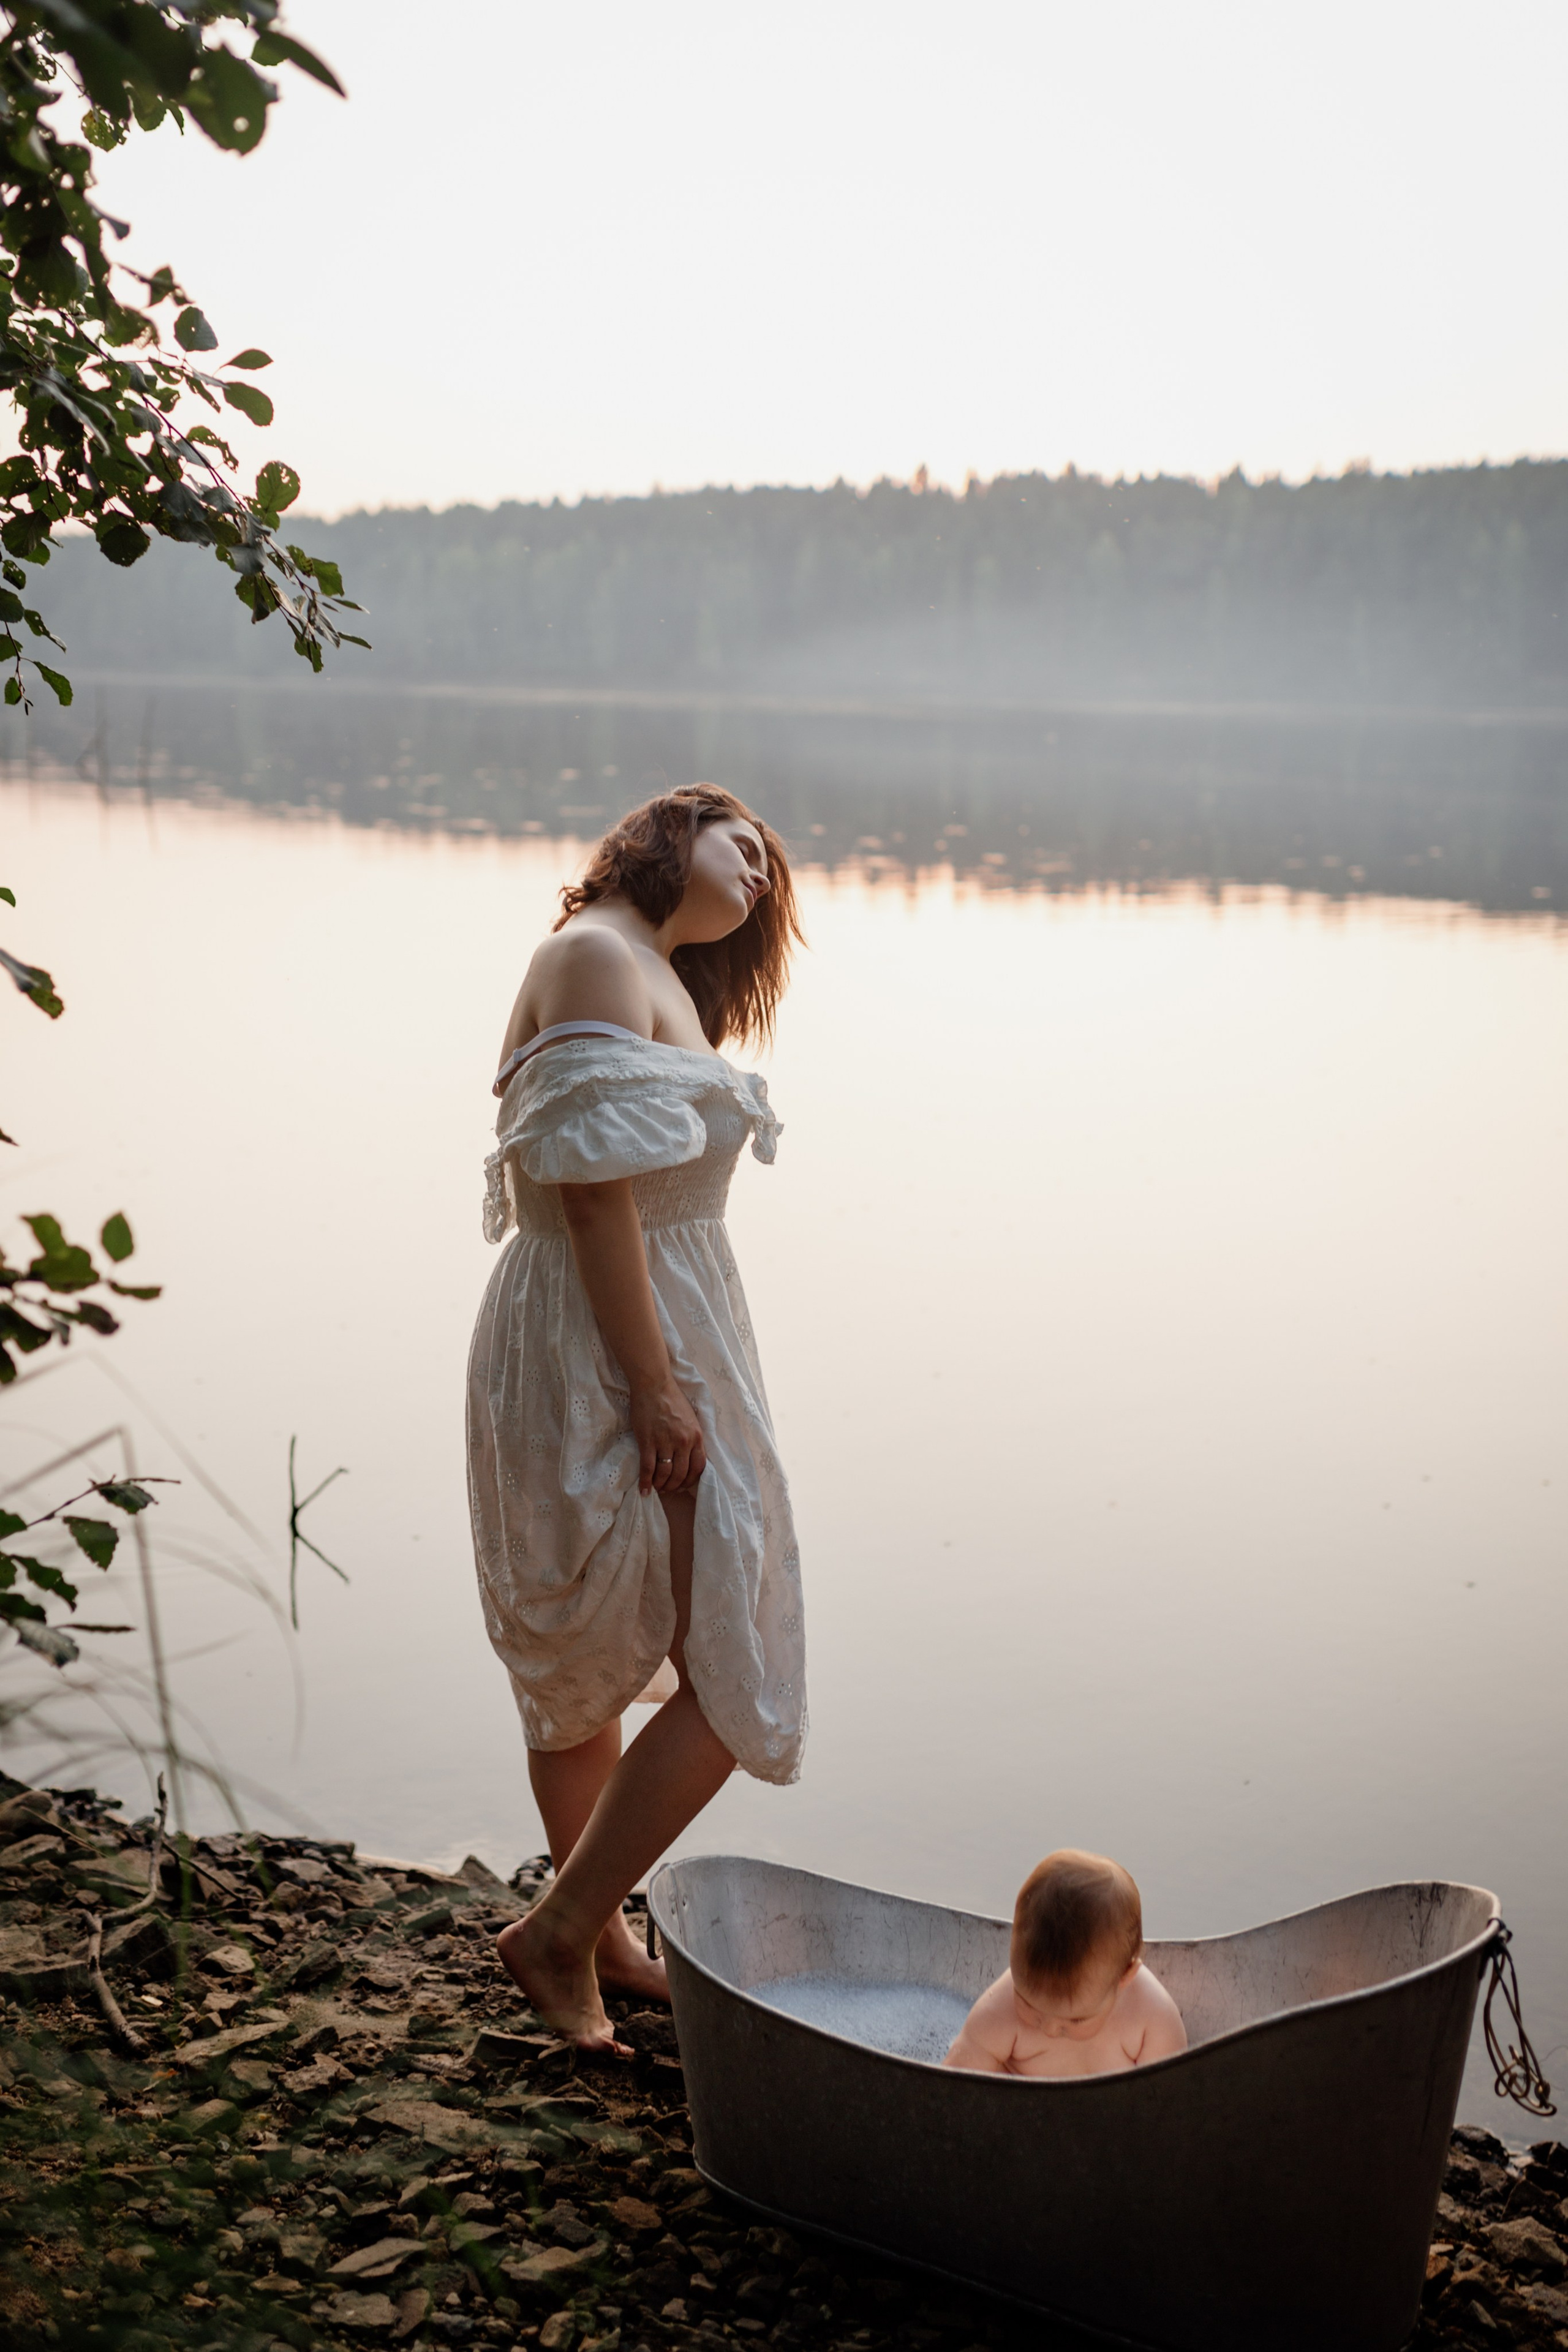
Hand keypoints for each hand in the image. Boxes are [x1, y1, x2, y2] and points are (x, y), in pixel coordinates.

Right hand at [631, 1376, 706, 1496]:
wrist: (654, 1385)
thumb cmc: (672, 1399)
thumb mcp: (691, 1419)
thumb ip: (692, 1437)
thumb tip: (689, 1456)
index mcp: (697, 1436)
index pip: (699, 1467)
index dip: (691, 1481)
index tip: (684, 1485)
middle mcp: (684, 1442)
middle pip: (681, 1474)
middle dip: (675, 1486)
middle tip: (668, 1490)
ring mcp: (666, 1442)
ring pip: (665, 1474)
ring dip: (661, 1485)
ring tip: (657, 1488)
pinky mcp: (648, 1442)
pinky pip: (648, 1468)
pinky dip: (646, 1481)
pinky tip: (644, 1489)